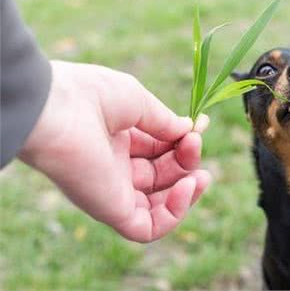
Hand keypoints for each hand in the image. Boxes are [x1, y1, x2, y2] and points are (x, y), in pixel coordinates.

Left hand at [19, 60, 210, 242]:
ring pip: (158, 207)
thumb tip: (190, 131)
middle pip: (163, 177)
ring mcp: (112, 191)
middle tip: (194, 142)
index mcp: (116, 140)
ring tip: (199, 175)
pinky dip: (174, 214)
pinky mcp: (111, 210)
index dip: (183, 142)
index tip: (200, 125)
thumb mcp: (138, 101)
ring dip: (187, 193)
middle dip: (187, 162)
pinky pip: (148, 228)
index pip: (159, 150)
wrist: (54, 108)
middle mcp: (114, 168)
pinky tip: (186, 188)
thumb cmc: (90, 95)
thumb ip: (165, 121)